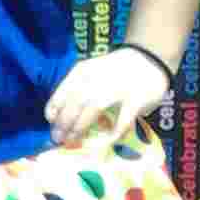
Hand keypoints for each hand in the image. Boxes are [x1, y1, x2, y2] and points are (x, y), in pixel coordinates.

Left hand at [45, 49, 169, 148]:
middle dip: (64, 123)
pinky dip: (113, 134)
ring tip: (74, 141)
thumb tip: (62, 117)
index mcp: (83, 71)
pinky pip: (122, 121)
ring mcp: (117, 88)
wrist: (148, 58)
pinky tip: (107, 141)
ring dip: (80, 128)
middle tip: (59, 138)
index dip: (53, 110)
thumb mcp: (91, 72)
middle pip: (75, 103)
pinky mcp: (136, 100)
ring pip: (93, 110)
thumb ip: (78, 89)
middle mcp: (98, 78)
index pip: (61, 92)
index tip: (51, 123)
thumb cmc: (114, 70)